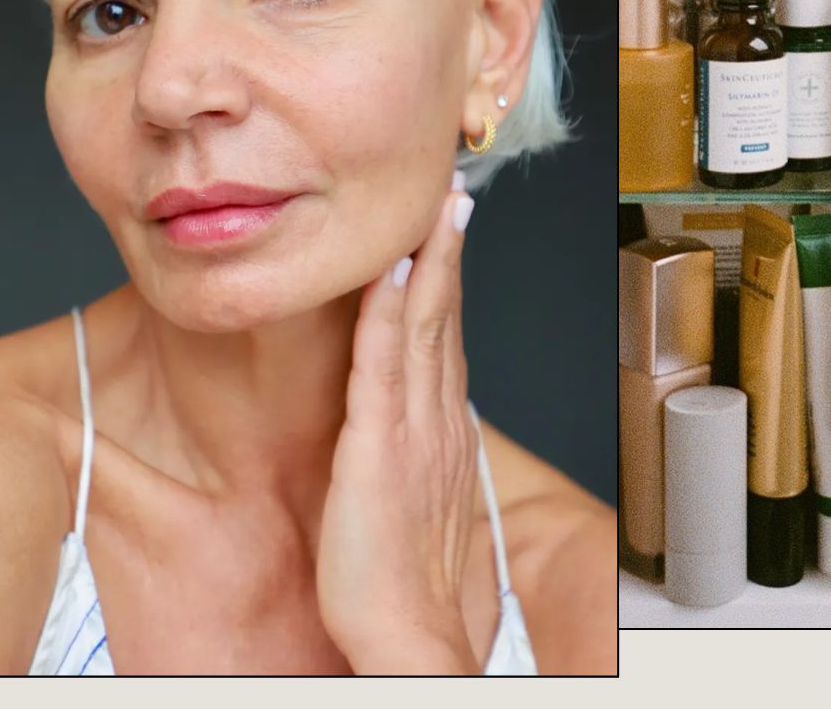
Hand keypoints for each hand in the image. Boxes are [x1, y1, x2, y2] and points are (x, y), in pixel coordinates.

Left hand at [317, 174, 480, 674]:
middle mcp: (437, 423)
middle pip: (445, 319)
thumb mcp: (413, 506)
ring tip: (434, 206)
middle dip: (446, 253)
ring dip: (428, 261)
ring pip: (424, 327)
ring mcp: (412, 430)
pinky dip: (390, 310)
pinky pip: (384, 363)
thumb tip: (402, 436)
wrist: (407, 636)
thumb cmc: (399, 585)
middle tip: (450, 195)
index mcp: (442, 435)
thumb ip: (410, 461)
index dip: (447, 284)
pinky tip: (392, 268)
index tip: (447, 234)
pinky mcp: (379, 445)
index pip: (446, 341)